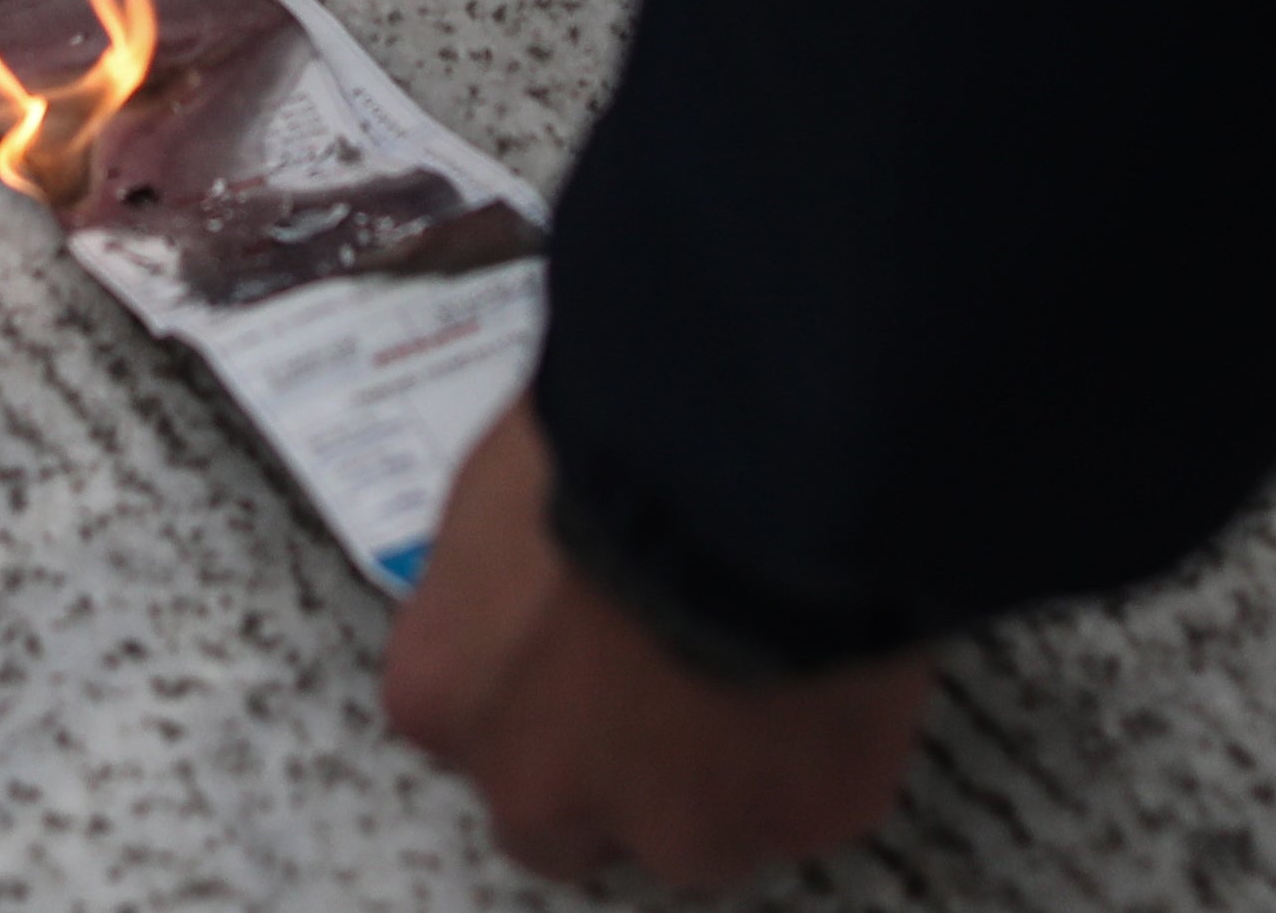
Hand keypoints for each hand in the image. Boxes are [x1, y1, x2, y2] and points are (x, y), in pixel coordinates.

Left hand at [383, 397, 933, 888]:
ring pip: (697, 830)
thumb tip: (528, 568)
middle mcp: (538, 784)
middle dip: (609, 761)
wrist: (748, 464)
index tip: (577, 651)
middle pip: (562, 813)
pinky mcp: (800, 818)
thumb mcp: (500, 488)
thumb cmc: (611, 446)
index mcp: (445, 694)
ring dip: (723, 768)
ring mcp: (675, 821)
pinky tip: (831, 661)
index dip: (533, 688)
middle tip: (665, 678)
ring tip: (765, 663)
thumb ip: (498, 574)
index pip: (470, 728)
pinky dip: (823, 747)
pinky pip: (812, 797)